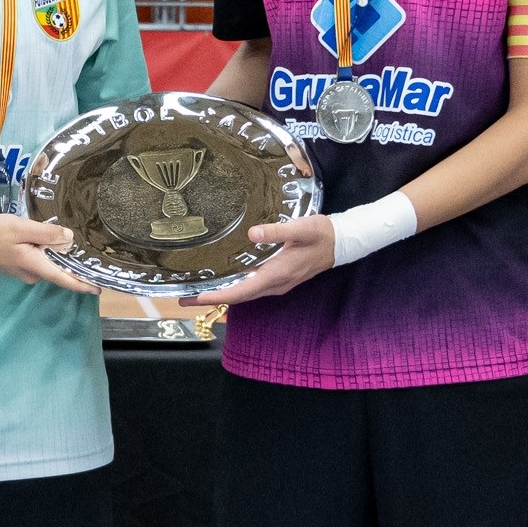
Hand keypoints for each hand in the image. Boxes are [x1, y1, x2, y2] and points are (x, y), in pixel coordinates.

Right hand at [0, 215, 96, 292]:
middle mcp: (32, 274)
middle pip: (58, 269)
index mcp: (35, 265)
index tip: (99, 287)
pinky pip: (40, 261)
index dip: (82, 284)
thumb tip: (69, 238)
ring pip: (48, 264)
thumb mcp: (20, 227)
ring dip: (57, 254)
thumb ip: (46, 233)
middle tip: (89, 249)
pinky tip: (47, 240)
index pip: (63, 279)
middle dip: (72, 262)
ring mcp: (25, 273)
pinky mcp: (20, 267)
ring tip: (67, 237)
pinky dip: (46, 253)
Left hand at [199, 214, 334, 305]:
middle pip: (237, 297)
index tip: (194, 298)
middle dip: (211, 298)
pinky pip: (252, 288)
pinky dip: (235, 288)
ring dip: (222, 294)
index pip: (240, 291)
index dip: (215, 296)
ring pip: (244, 294)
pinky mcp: (279, 278)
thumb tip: (252, 234)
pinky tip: (225, 280)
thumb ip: (276, 232)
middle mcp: (274, 284)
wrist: (342, 242)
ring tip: (199, 291)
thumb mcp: (300, 228)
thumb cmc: (321, 234)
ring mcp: (277, 284)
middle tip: (185, 296)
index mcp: (276, 274)